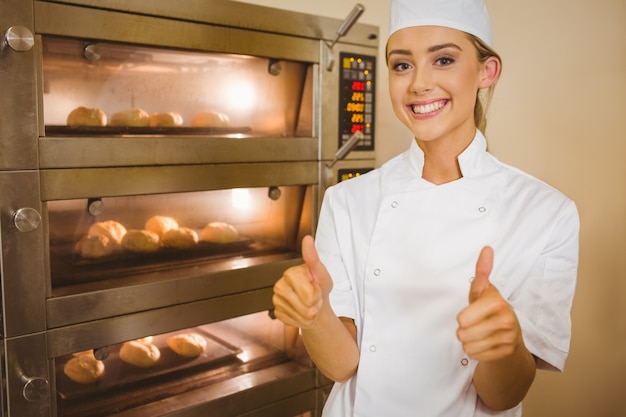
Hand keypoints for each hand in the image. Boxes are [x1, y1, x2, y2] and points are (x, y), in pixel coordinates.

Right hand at [272, 235, 332, 328]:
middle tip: (314, 298)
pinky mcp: (277, 312)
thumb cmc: (319, 286)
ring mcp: (276, 299)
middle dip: (314, 306)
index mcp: (291, 273)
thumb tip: (307, 239)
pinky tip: (301, 312)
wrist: (315, 302)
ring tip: (309, 305)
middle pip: (305, 307)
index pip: (309, 295)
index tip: (316, 288)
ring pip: (300, 316)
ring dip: (310, 314)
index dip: (318, 295)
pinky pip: (293, 322)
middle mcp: (280, 285)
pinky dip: (302, 320)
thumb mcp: (321, 273)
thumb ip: (313, 258)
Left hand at [456, 246, 523, 360]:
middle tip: (476, 325)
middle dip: (464, 331)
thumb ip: (482, 271)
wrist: (510, 335)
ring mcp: (508, 338)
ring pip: (468, 346)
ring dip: (469, 342)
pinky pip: (476, 356)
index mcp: (497, 302)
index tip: (472, 313)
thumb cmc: (490, 309)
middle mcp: (506, 320)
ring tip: (480, 334)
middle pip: (463, 334)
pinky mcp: (506, 353)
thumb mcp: (483, 290)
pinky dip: (477, 352)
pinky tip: (486, 344)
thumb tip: (487, 248)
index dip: (463, 317)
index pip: (463, 319)